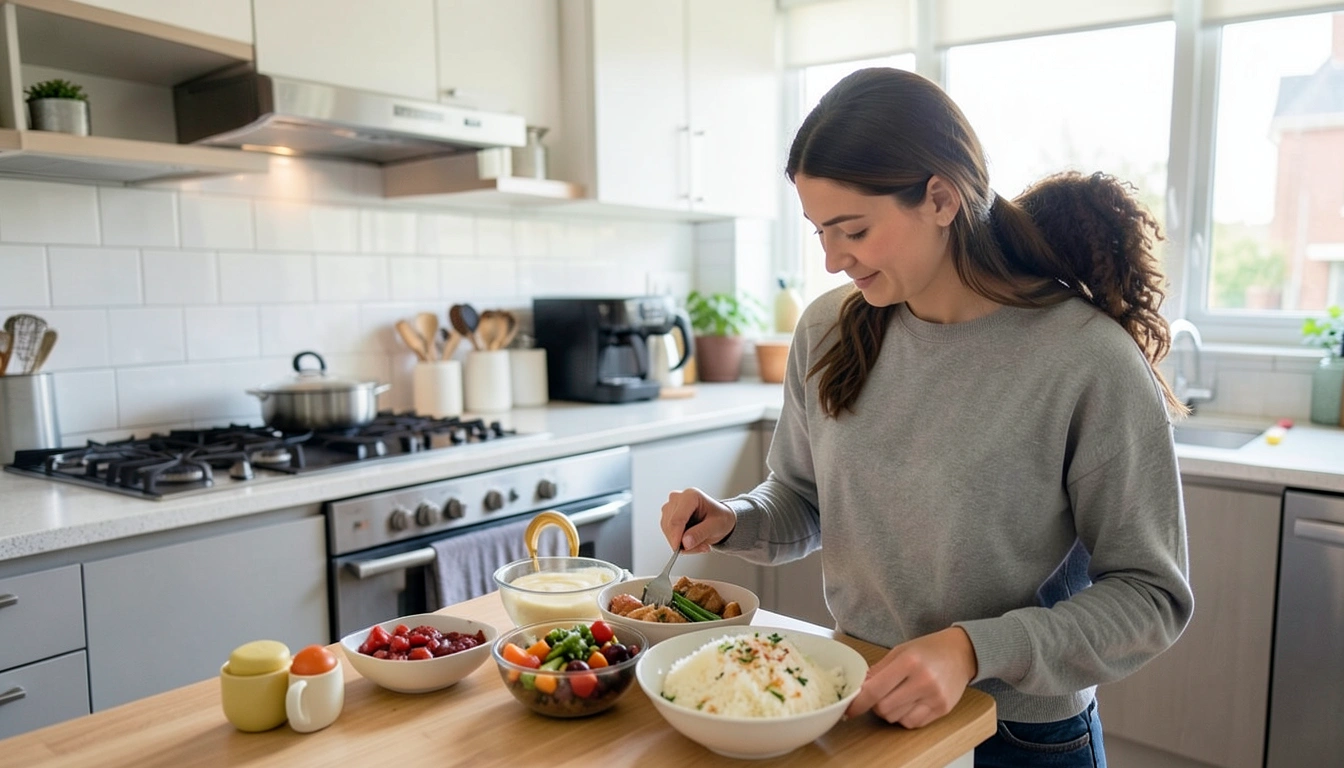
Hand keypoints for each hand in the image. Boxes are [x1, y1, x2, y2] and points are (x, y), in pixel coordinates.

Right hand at [660, 488, 735, 553]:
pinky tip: (693, 541)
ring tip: (701, 544)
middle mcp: (677, 498)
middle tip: (702, 547)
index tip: (678, 549)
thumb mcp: (716, 526)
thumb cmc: (719, 518)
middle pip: (671, 526)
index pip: (677, 518)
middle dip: (683, 542)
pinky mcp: (667, 516)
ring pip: (668, 531)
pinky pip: (668, 534)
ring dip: (683, 544)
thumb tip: (685, 543)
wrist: (718, 518)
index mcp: (690, 496)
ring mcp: (670, 507)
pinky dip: (680, 542)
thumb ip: (700, 533)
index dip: (676, 536)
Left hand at [845, 627, 977, 728]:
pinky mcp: (943, 710)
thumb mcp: (900, 651)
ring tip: (896, 697)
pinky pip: (913, 723)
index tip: (849, 709)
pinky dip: (904, 717)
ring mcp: (935, 697)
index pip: (875, 689)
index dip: (859, 703)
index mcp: (909, 662)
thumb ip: (878, 670)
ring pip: (897, 719)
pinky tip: (909, 703)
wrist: (961, 653)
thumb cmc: (927, 649)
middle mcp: (923, 681)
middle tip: (879, 695)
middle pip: (884, 709)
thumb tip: (859, 689)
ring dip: (890, 712)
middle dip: (875, 706)